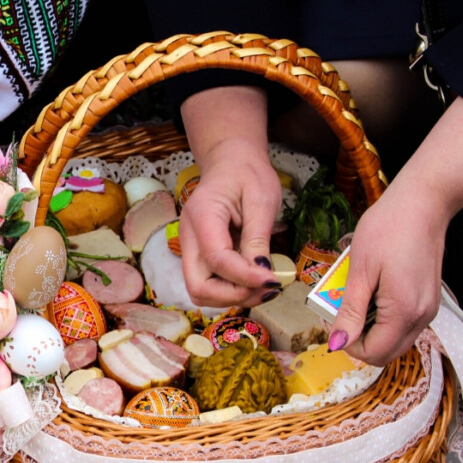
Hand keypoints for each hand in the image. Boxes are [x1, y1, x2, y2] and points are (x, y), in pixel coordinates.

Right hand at [178, 137, 283, 308]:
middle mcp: (188, 238)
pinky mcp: (200, 257)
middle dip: (233, 296)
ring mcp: (191, 249)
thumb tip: (262, 273)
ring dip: (232, 298)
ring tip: (263, 288)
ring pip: (201, 292)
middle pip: (198, 287)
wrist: (230, 164)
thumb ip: (258, 237)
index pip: (217, 259)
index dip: (245, 276)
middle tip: (265, 289)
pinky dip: (231, 291)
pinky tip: (254, 282)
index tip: (273, 279)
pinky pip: (210, 285)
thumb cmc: (247, 174)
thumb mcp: (261, 199)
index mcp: (202, 216)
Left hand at [328, 184, 448, 364]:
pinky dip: (383, 318)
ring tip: (356, 298)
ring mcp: (428, 309)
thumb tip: (337, 343)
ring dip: (371, 328)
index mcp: (404, 312)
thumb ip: (350, 312)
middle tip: (340, 312)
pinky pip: (403, 323)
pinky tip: (372, 292)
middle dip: (359, 340)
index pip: (373, 353)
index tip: (332, 321)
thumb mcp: (360, 271)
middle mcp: (422, 317)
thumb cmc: (389, 229)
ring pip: (395, 340)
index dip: (347, 344)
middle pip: (386, 352)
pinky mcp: (428, 300)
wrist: (423, 203)